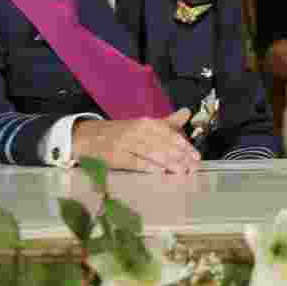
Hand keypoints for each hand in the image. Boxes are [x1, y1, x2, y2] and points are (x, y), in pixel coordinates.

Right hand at [71, 108, 200, 173]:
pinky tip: (161, 173)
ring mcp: (125, 145)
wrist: (91, 136)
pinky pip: (135, 163)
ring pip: (150, 153)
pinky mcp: (116, 158)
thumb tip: (187, 112)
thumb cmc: (123, 131)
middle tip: (193, 166)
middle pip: (161, 144)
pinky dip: (148, 167)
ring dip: (168, 163)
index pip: (167, 132)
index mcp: (144, 123)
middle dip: (179, 156)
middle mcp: (135, 131)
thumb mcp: (144, 124)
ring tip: (182, 172)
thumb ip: (168, 121)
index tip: (195, 154)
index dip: (182, 144)